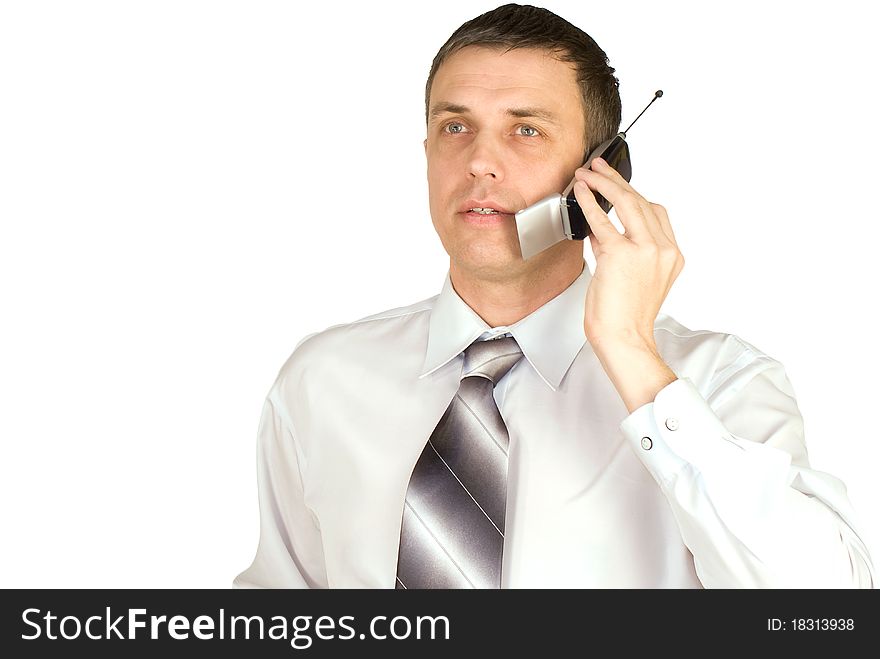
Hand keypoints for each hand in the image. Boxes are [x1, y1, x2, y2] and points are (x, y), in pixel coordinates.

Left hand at [573, 157, 683, 351]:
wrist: (624, 339)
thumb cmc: (625, 317)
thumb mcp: (632, 277)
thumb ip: (622, 249)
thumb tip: (601, 226)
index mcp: (673, 256)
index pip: (657, 213)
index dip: (635, 195)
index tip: (618, 186)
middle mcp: (665, 250)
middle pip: (642, 201)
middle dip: (617, 180)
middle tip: (599, 168)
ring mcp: (646, 250)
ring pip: (627, 203)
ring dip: (604, 183)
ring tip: (588, 173)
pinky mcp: (622, 254)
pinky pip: (603, 220)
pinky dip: (589, 201)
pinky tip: (580, 192)